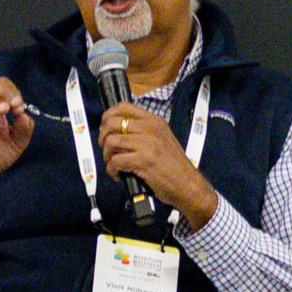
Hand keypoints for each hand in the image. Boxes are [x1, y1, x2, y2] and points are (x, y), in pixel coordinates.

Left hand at [97, 103, 219, 226]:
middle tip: (107, 150)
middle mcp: (150, 128)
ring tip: (113, 164)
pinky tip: (118, 175)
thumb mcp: (162, 139)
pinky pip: (115, 161)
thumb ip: (142, 132)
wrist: (188, 185)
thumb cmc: (174, 166)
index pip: (123, 107)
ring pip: (111, 141)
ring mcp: (147, 143)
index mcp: (154, 121)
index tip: (106, 129)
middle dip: (103, 137)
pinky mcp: (144, 160)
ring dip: (107, 155)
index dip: (108, 117)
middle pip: (112, 122)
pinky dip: (112, 169)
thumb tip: (117, 133)